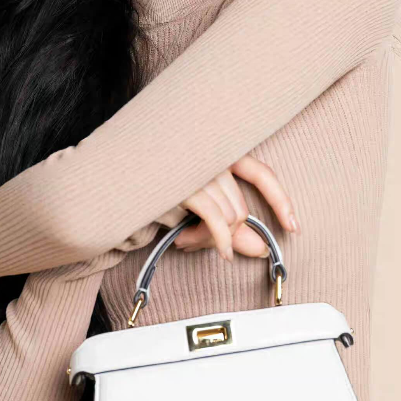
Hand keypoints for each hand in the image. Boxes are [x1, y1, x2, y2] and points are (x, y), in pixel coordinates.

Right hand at [155, 154, 299, 261]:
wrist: (107, 184)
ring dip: (212, 239)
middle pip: (241, 207)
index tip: (294, 226)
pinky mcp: (185, 183)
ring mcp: (198, 167)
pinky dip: (221, 242)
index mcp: (216, 149)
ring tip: (184, 238)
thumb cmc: (150, 188)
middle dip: (228, 234)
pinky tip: (219, 252)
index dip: (280, 200)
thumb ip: (229, 225)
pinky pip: (217, 222)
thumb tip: (260, 250)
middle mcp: (211, 153)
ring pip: (229, 217)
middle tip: (199, 242)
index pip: (261, 172)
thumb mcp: (195, 208)